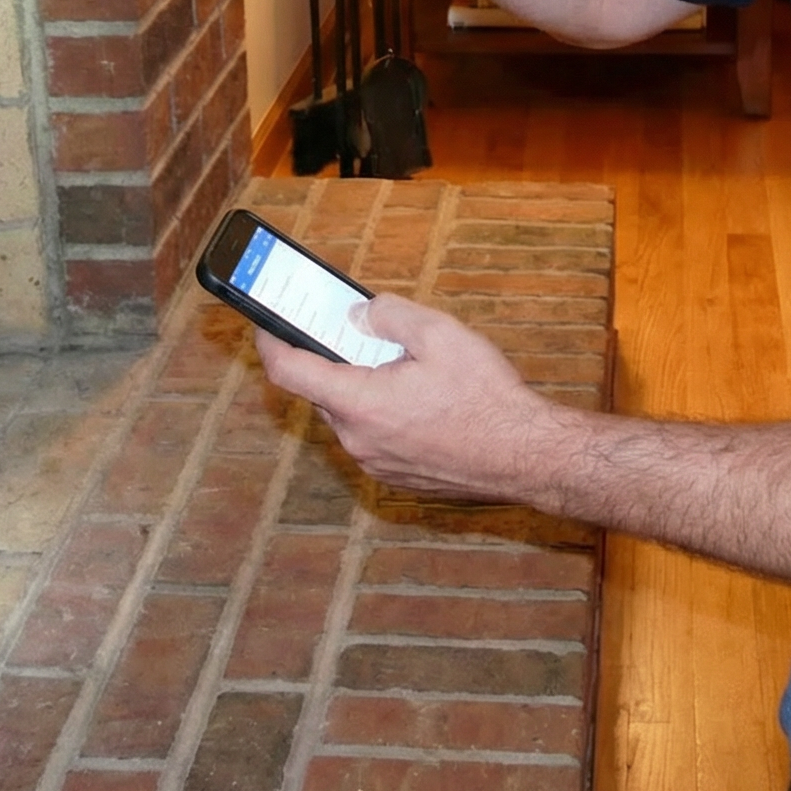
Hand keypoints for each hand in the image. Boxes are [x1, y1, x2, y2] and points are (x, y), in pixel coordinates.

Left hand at [253, 294, 569, 500]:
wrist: (526, 455)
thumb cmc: (486, 397)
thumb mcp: (439, 333)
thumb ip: (388, 315)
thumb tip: (359, 315)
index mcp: (360, 402)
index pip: (290, 371)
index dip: (270, 341)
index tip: (264, 322)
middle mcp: (358, 440)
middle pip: (324, 391)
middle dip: (337, 359)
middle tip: (363, 334)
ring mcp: (376, 463)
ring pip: (352, 415)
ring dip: (365, 387)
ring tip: (407, 367)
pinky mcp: (396, 476)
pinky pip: (374, 436)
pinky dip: (384, 412)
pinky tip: (423, 399)